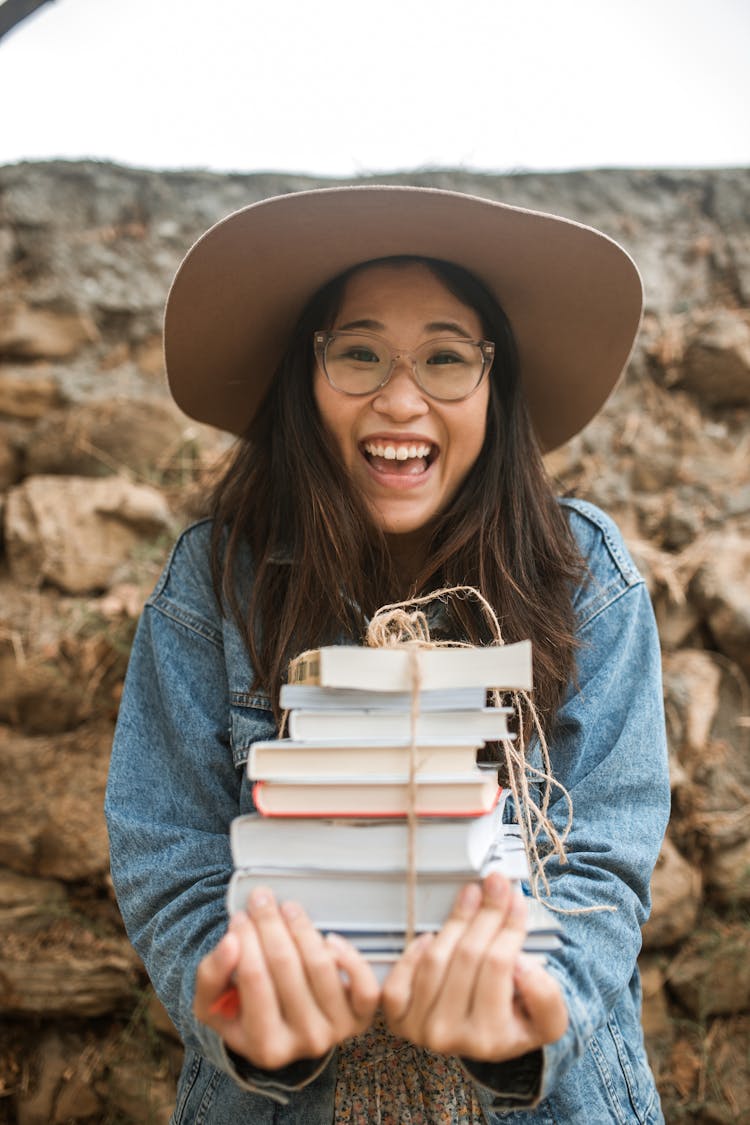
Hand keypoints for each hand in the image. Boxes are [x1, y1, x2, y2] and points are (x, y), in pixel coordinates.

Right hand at [194, 887, 379, 1069]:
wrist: (279, 1032)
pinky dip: (349, 957)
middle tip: (260, 899)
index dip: (246, 940)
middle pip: (286, 967)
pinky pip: (364, 985)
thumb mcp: (212, 1003)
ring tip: (287, 907)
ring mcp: (335, 1030)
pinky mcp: (360, 1017)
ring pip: (320, 966)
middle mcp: (304, 1043)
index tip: (239, 916)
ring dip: (302, 928)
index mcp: (265, 1048)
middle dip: (270, 925)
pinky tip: (328, 936)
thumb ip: (212, 974)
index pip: (255, 979)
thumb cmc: (243, 1010)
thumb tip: (230, 942)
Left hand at [381, 873, 567, 1060]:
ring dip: (456, 920)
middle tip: (495, 882)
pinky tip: (433, 933)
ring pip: (436, 959)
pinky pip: (401, 976)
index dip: (508, 926)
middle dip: (485, 913)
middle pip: (467, 957)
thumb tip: (521, 966)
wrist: (485, 1040)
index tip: (516, 898)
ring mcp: (420, 1028)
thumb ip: (545, 997)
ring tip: (472, 894)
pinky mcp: (398, 1017)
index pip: (498, 966)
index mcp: (491, 1039)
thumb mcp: (549, 1019)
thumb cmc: (516, 1021)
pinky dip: (415, 951)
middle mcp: (451, 1037)